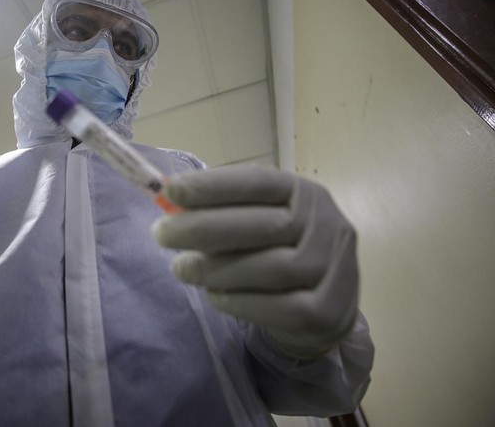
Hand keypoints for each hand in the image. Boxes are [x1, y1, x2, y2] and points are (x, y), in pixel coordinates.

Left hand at [152, 166, 358, 357]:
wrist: (324, 307)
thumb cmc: (277, 252)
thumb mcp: (258, 221)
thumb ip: (223, 212)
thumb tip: (171, 203)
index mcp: (304, 193)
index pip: (258, 182)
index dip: (213, 185)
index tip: (169, 190)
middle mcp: (327, 225)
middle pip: (262, 225)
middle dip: (203, 228)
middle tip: (161, 234)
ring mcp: (332, 268)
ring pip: (270, 267)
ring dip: (216, 269)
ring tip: (183, 269)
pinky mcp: (328, 311)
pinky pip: (278, 307)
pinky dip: (239, 302)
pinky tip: (215, 296)